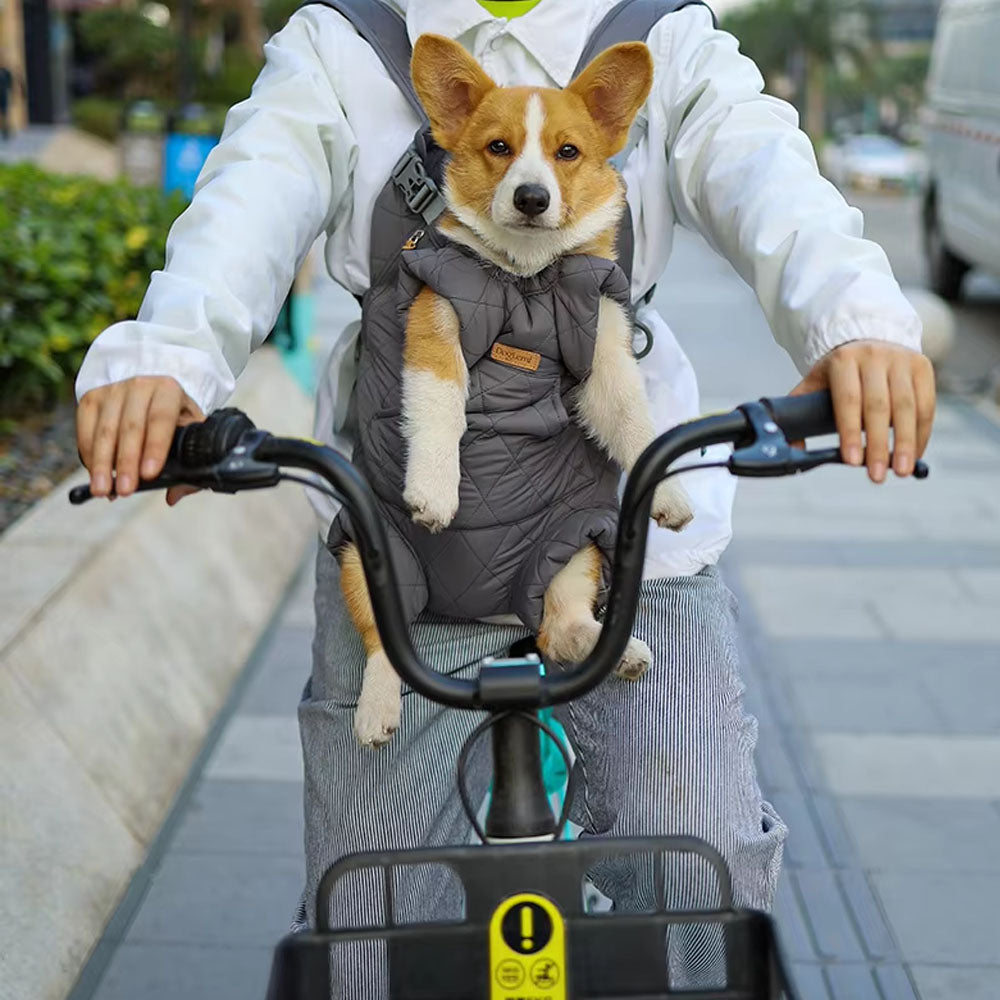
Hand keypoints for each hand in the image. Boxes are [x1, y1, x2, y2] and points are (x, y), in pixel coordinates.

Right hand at [76, 376, 204, 504]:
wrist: (150, 392)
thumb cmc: (174, 416)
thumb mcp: (190, 431)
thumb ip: (190, 462)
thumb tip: (173, 496)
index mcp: (169, 390)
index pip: (161, 419)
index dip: (155, 447)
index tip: (150, 475)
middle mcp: (140, 385)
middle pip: (130, 427)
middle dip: (127, 463)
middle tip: (126, 491)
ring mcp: (112, 390)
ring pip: (105, 431)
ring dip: (103, 464)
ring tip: (104, 490)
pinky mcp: (91, 399)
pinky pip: (86, 431)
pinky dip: (90, 457)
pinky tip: (97, 477)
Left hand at [790, 341, 934, 482]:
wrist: (867, 339)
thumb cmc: (837, 372)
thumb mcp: (814, 383)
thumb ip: (799, 412)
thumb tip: (791, 449)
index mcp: (843, 360)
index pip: (848, 400)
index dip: (850, 432)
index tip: (852, 462)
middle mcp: (874, 356)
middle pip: (879, 407)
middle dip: (878, 445)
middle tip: (876, 476)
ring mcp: (901, 360)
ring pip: (907, 407)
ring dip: (905, 443)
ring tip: (900, 470)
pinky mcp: (923, 367)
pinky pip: (926, 406)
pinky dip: (921, 434)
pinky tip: (914, 455)